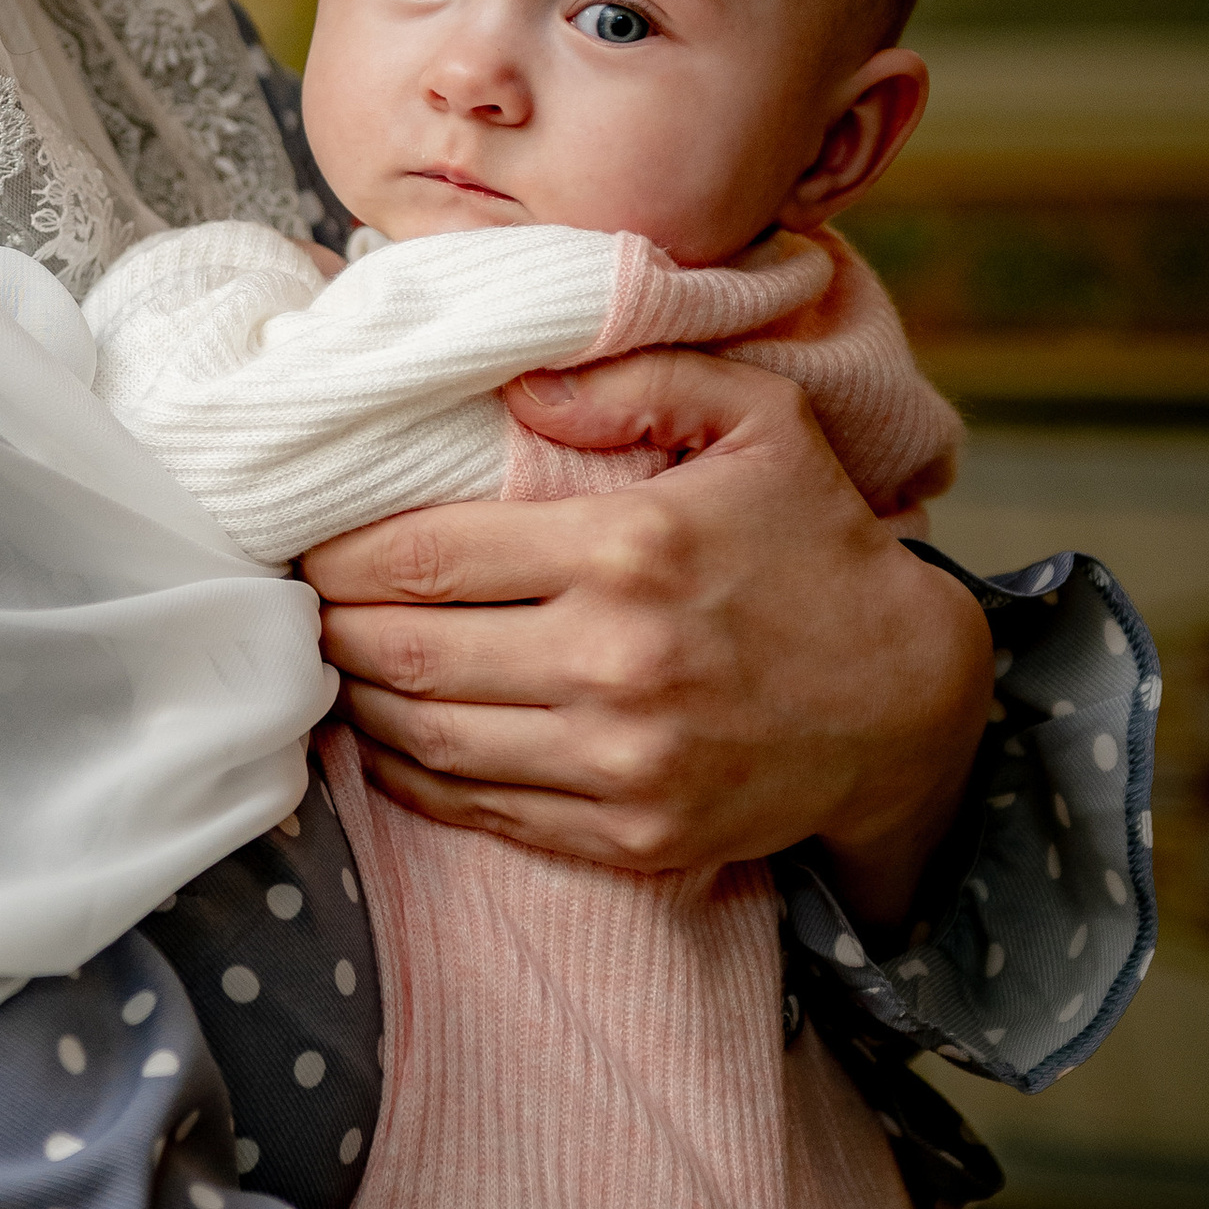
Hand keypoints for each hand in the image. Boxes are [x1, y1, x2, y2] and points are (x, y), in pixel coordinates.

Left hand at [302, 351, 992, 928]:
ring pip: (427, 739)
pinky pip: (481, 810)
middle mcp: (615, 661)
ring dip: (358, 704)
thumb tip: (516, 386)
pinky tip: (388, 738)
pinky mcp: (630, 833)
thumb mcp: (762, 419)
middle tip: (300, 607)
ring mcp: (622, 762)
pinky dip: (413, 777)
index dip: (339, 554)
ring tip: (331, 666)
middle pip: (406, 651)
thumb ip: (641, 374)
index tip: (306, 543)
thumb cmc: (819, 545)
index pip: (426, 554)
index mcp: (628, 548)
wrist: (908, 703)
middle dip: (331, 628)